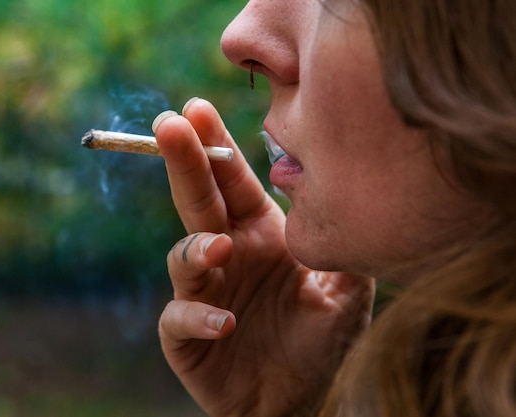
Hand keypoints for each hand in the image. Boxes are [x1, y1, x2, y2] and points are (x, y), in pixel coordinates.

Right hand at [155, 98, 374, 416]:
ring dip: (196, 248)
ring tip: (219, 248)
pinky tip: (227, 322)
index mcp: (260, 235)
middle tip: (169, 126)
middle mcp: (228, 256)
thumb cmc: (323, 344)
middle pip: (199, 202)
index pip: (233, 182)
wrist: (301, 403)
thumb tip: (337, 191)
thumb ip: (344, 244)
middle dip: (184, 162)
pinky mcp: (186, 337)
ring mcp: (204, 294)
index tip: (198, 108)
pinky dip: (199, 318)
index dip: (215, 146)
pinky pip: (181, 320)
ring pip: (183, 257)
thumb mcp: (349, 292)